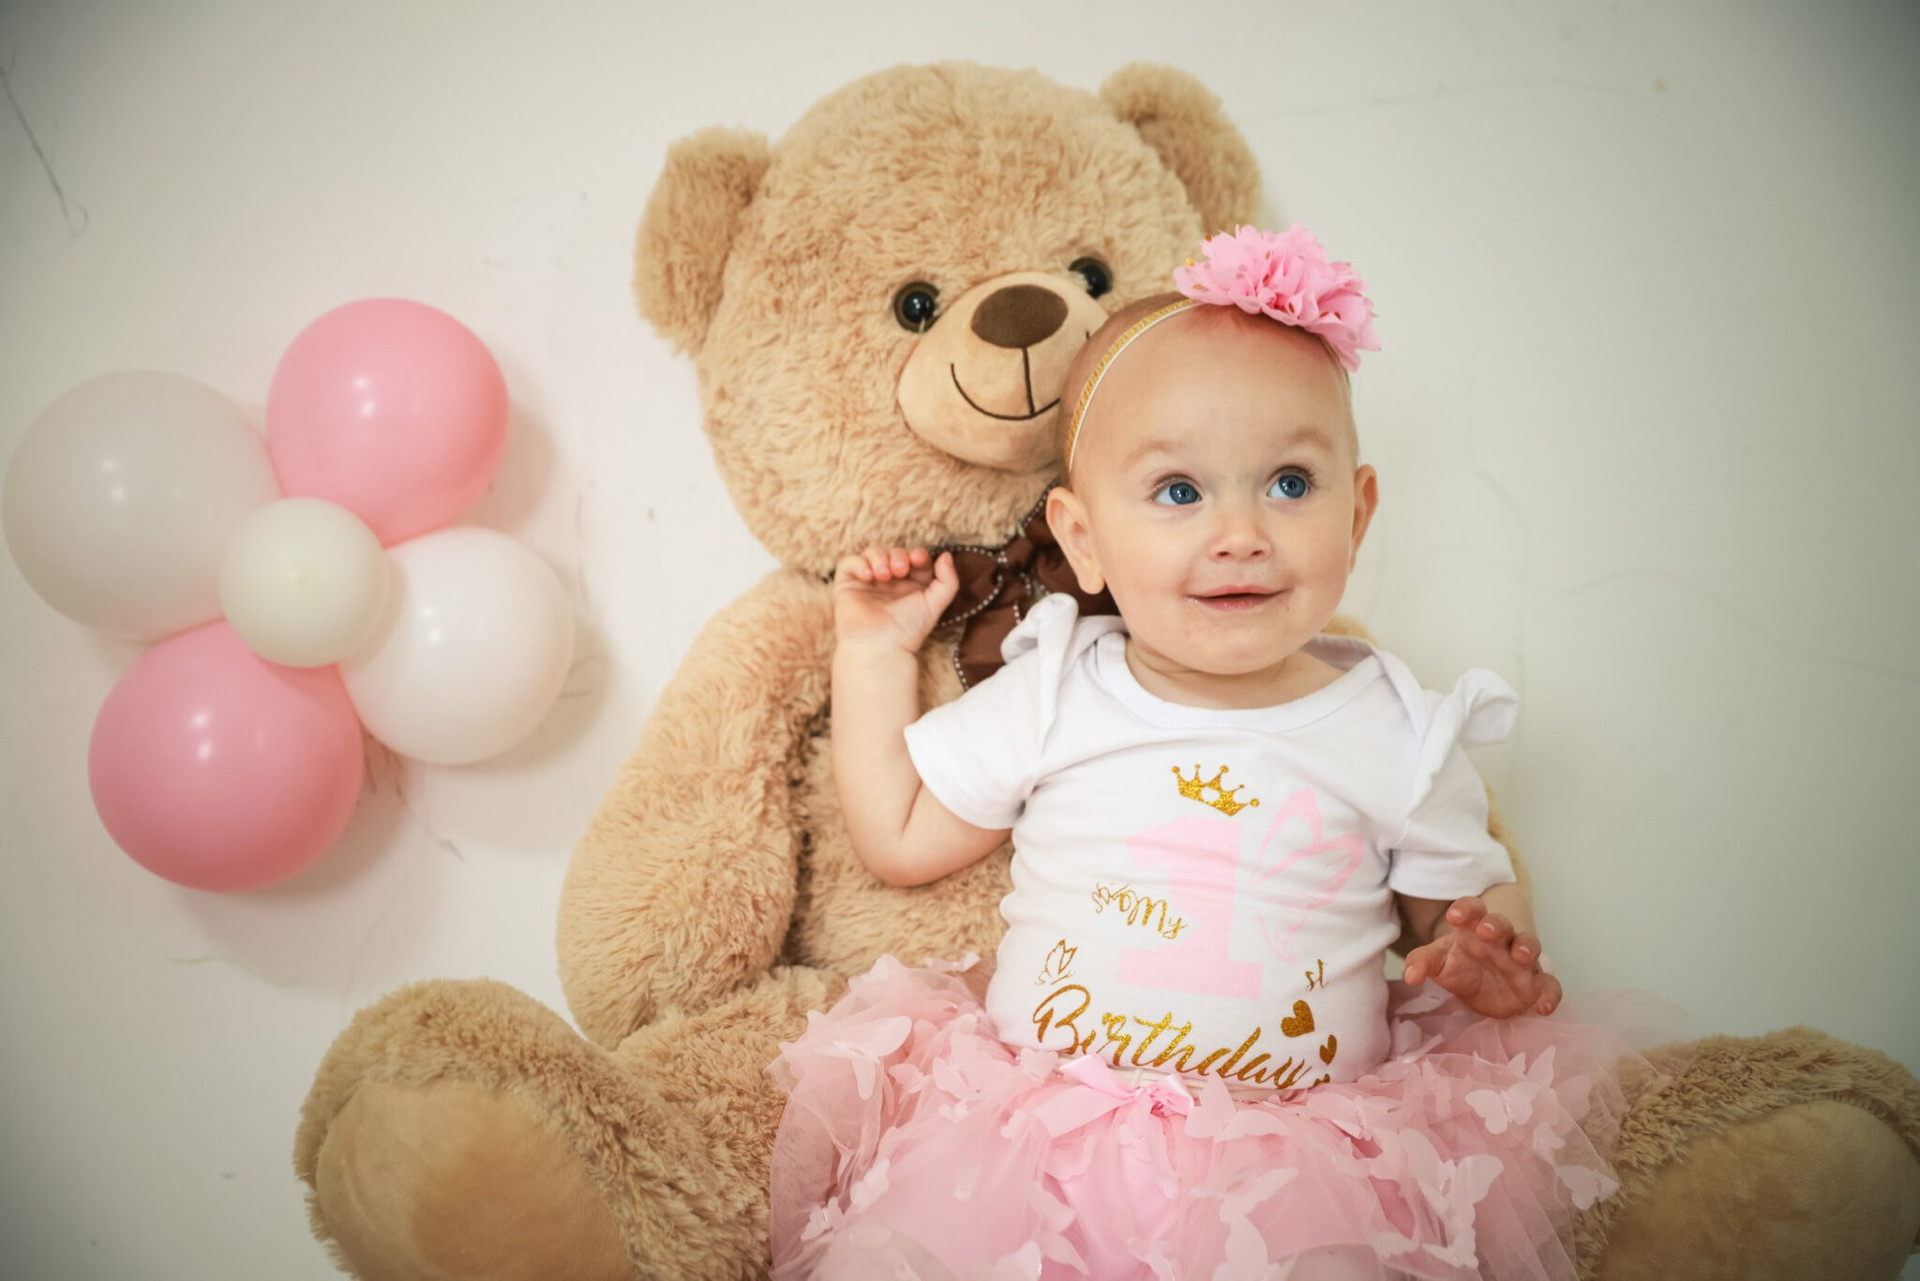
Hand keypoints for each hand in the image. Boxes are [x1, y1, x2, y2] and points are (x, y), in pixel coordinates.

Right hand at [832, 546, 958, 652]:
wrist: (881, 647)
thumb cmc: (908, 630)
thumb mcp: (935, 604)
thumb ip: (948, 581)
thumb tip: (946, 555)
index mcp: (911, 584)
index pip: (915, 558)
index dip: (918, 554)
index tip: (918, 559)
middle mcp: (890, 581)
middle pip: (894, 552)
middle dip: (898, 555)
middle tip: (900, 569)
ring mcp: (868, 581)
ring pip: (872, 553)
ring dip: (879, 557)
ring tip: (883, 575)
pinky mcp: (847, 584)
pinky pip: (849, 562)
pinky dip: (859, 563)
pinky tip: (868, 575)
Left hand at [1402, 896, 1562, 1018]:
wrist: (1483, 986)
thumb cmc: (1460, 964)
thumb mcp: (1438, 961)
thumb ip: (1422, 962)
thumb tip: (1410, 976)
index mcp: (1473, 928)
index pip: (1472, 909)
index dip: (1466, 909)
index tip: (1455, 915)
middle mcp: (1500, 940)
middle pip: (1502, 924)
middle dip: (1496, 925)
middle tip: (1487, 930)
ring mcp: (1520, 960)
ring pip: (1530, 946)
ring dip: (1527, 948)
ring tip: (1521, 955)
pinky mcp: (1535, 984)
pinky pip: (1549, 986)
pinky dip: (1550, 994)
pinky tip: (1544, 1007)